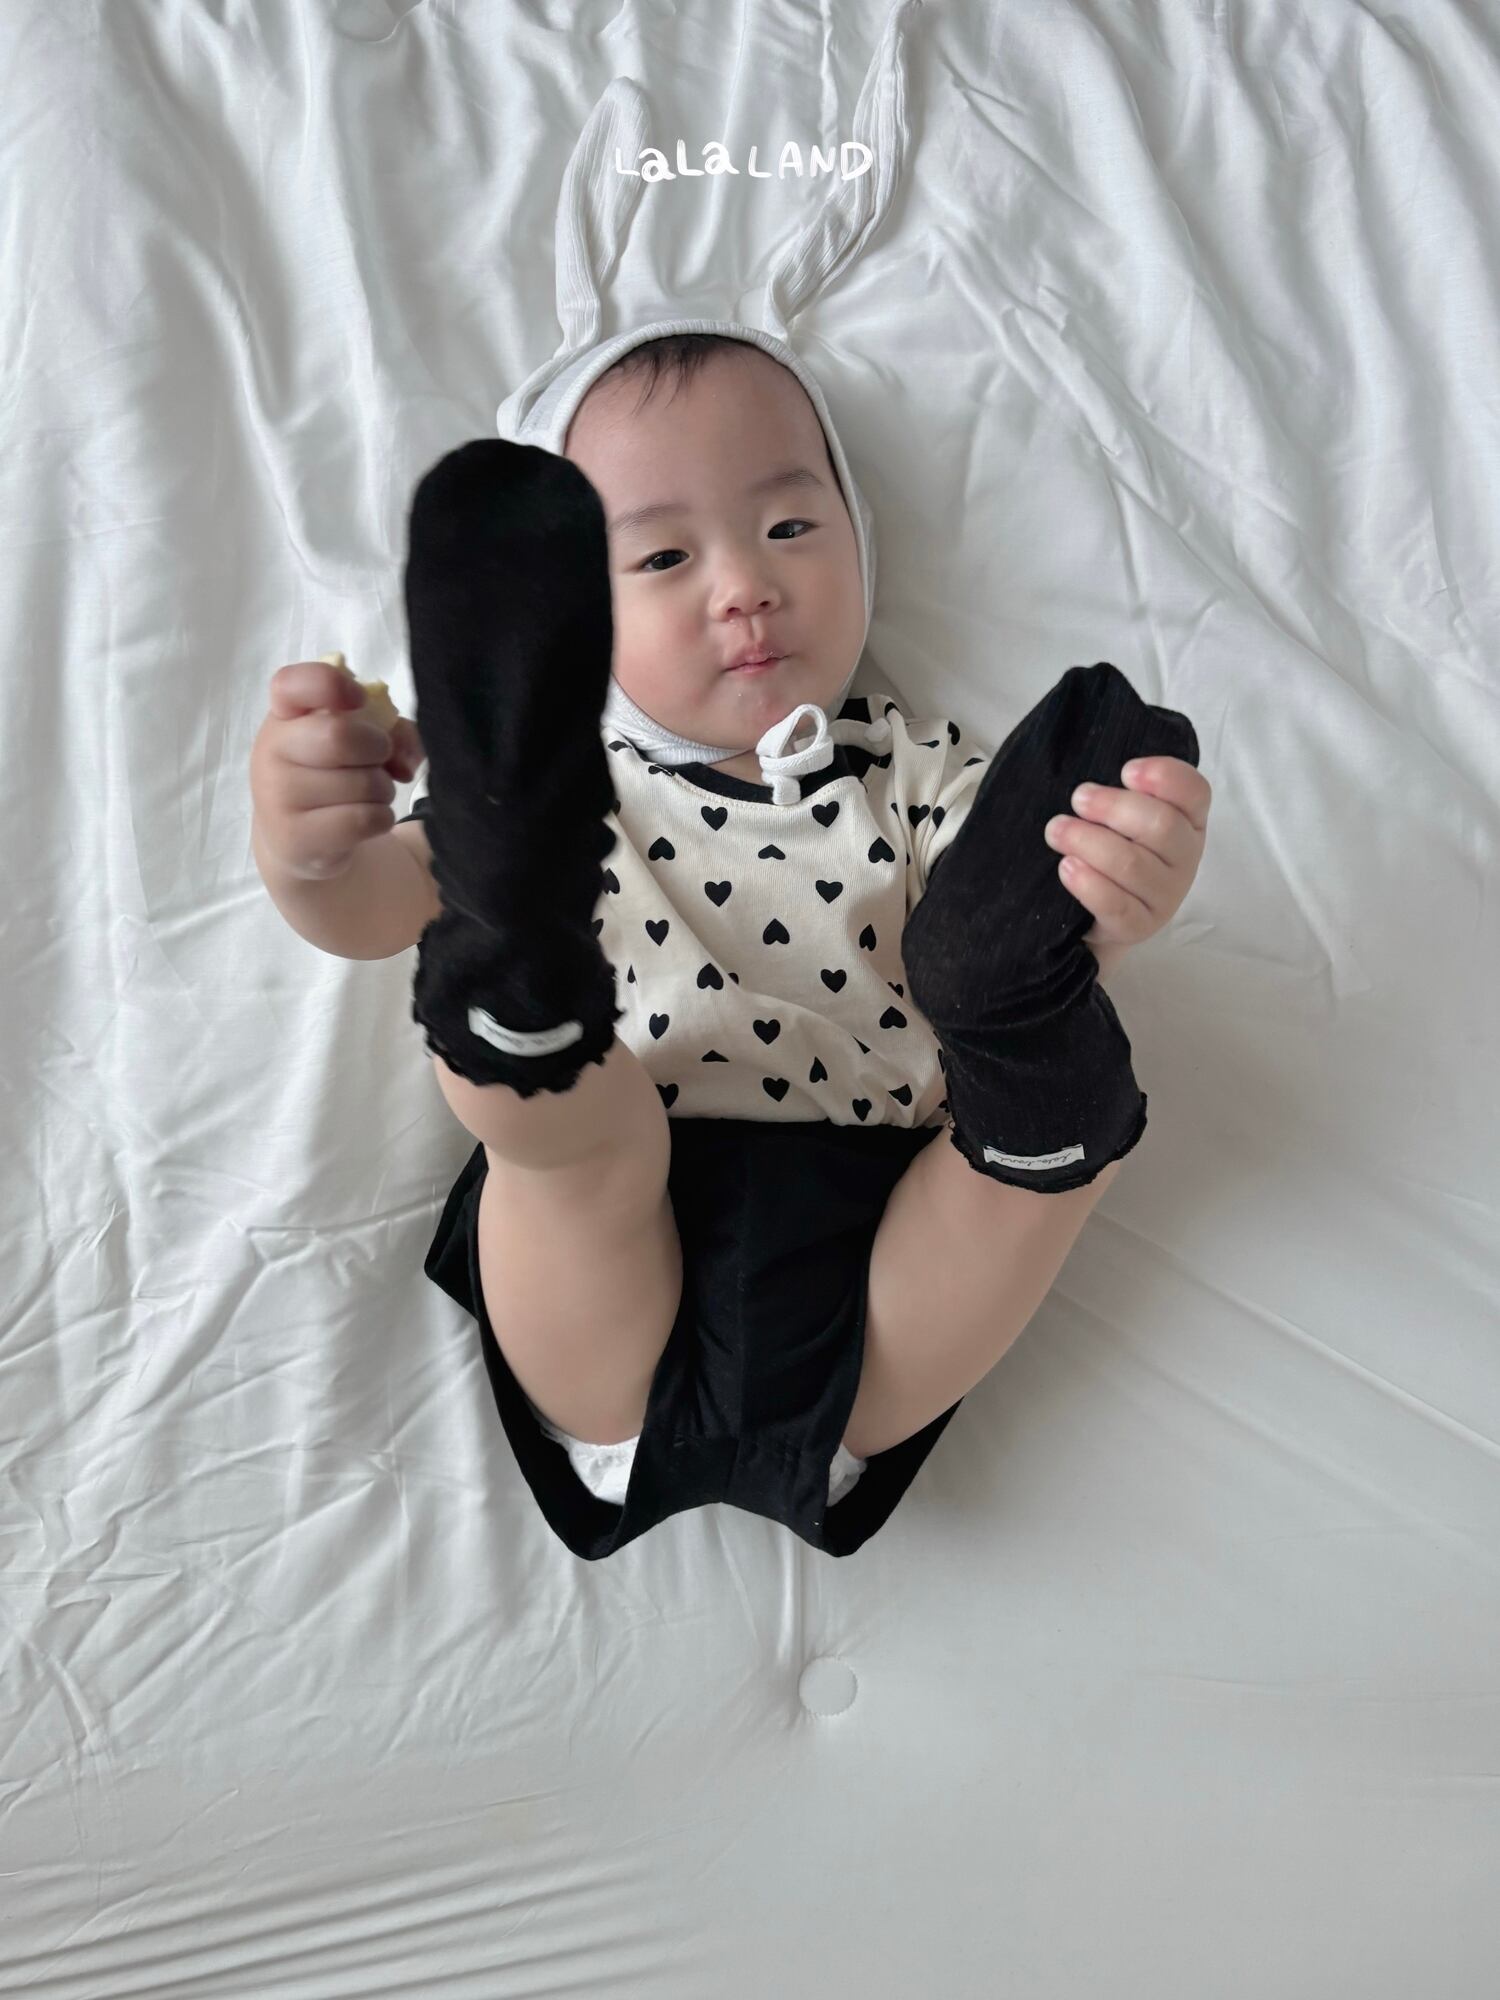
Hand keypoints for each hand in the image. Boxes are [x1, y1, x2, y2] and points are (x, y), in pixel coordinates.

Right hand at [251, 659, 425, 880]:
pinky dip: (381, 818)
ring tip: (368, 794)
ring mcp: (277, 796)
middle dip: (378, 748)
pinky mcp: (295, 837)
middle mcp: (272, 749)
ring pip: (362, 783)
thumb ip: (390, 729)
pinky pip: (364, 819)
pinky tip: (366, 818)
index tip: (358, 700)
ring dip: (383, 789)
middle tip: (379, 759)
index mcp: (284, 713)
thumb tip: (403, 759)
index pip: (293, 684)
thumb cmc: (333, 772)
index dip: (332, 685)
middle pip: (340, 736)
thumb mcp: (356, 738)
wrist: (297, 837)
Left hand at [1042, 756, 1211, 965]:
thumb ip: (1123, 796)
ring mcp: (1166, 895)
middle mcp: (1185, 857)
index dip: (1165, 777)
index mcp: (1188, 821)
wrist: (1099, 915)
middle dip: (1112, 807)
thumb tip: (1090, 784)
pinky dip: (1088, 883)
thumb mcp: (1122, 818)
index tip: (1126, 770)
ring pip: (1131, 864)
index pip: (1194, 792)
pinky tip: (1067, 867)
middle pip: (1160, 825)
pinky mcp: (1140, 926)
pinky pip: (1116, 905)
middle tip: (1078, 798)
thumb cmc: (1111, 851)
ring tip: (1056, 831)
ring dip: (1087, 841)